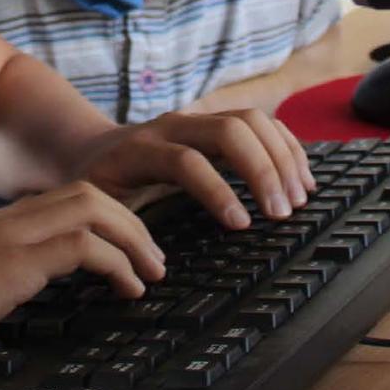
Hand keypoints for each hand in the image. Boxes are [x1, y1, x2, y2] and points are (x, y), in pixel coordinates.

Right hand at [0, 180, 166, 359]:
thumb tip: (36, 278)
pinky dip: (116, 264)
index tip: (132, 245)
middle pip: (91, 192)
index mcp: (8, 218)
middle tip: (156, 258)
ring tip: (152, 272)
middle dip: (134, 222)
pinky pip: (84, 246)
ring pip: (94, 209)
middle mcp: (16, 216)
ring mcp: (18, 233)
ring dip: (134, 238)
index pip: (72, 194)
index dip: (111, 214)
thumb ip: (7, 264)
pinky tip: (128, 289)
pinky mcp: (20, 259)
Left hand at [76, 108, 316, 229]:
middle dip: (262, 169)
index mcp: (140, 150)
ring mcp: (196, 119)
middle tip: (281, 213)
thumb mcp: (92, 205)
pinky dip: (285, 145)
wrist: (88, 147)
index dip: (217, 191)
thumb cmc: (95, 185)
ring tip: (299, 198)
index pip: (186, 160)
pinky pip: (259, 122)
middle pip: (229, 130)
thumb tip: (149, 270)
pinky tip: (301, 176)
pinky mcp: (214, 121)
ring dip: (281, 156)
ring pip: (250, 119)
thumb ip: (114, 230)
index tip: (242, 225)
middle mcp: (172, 126)